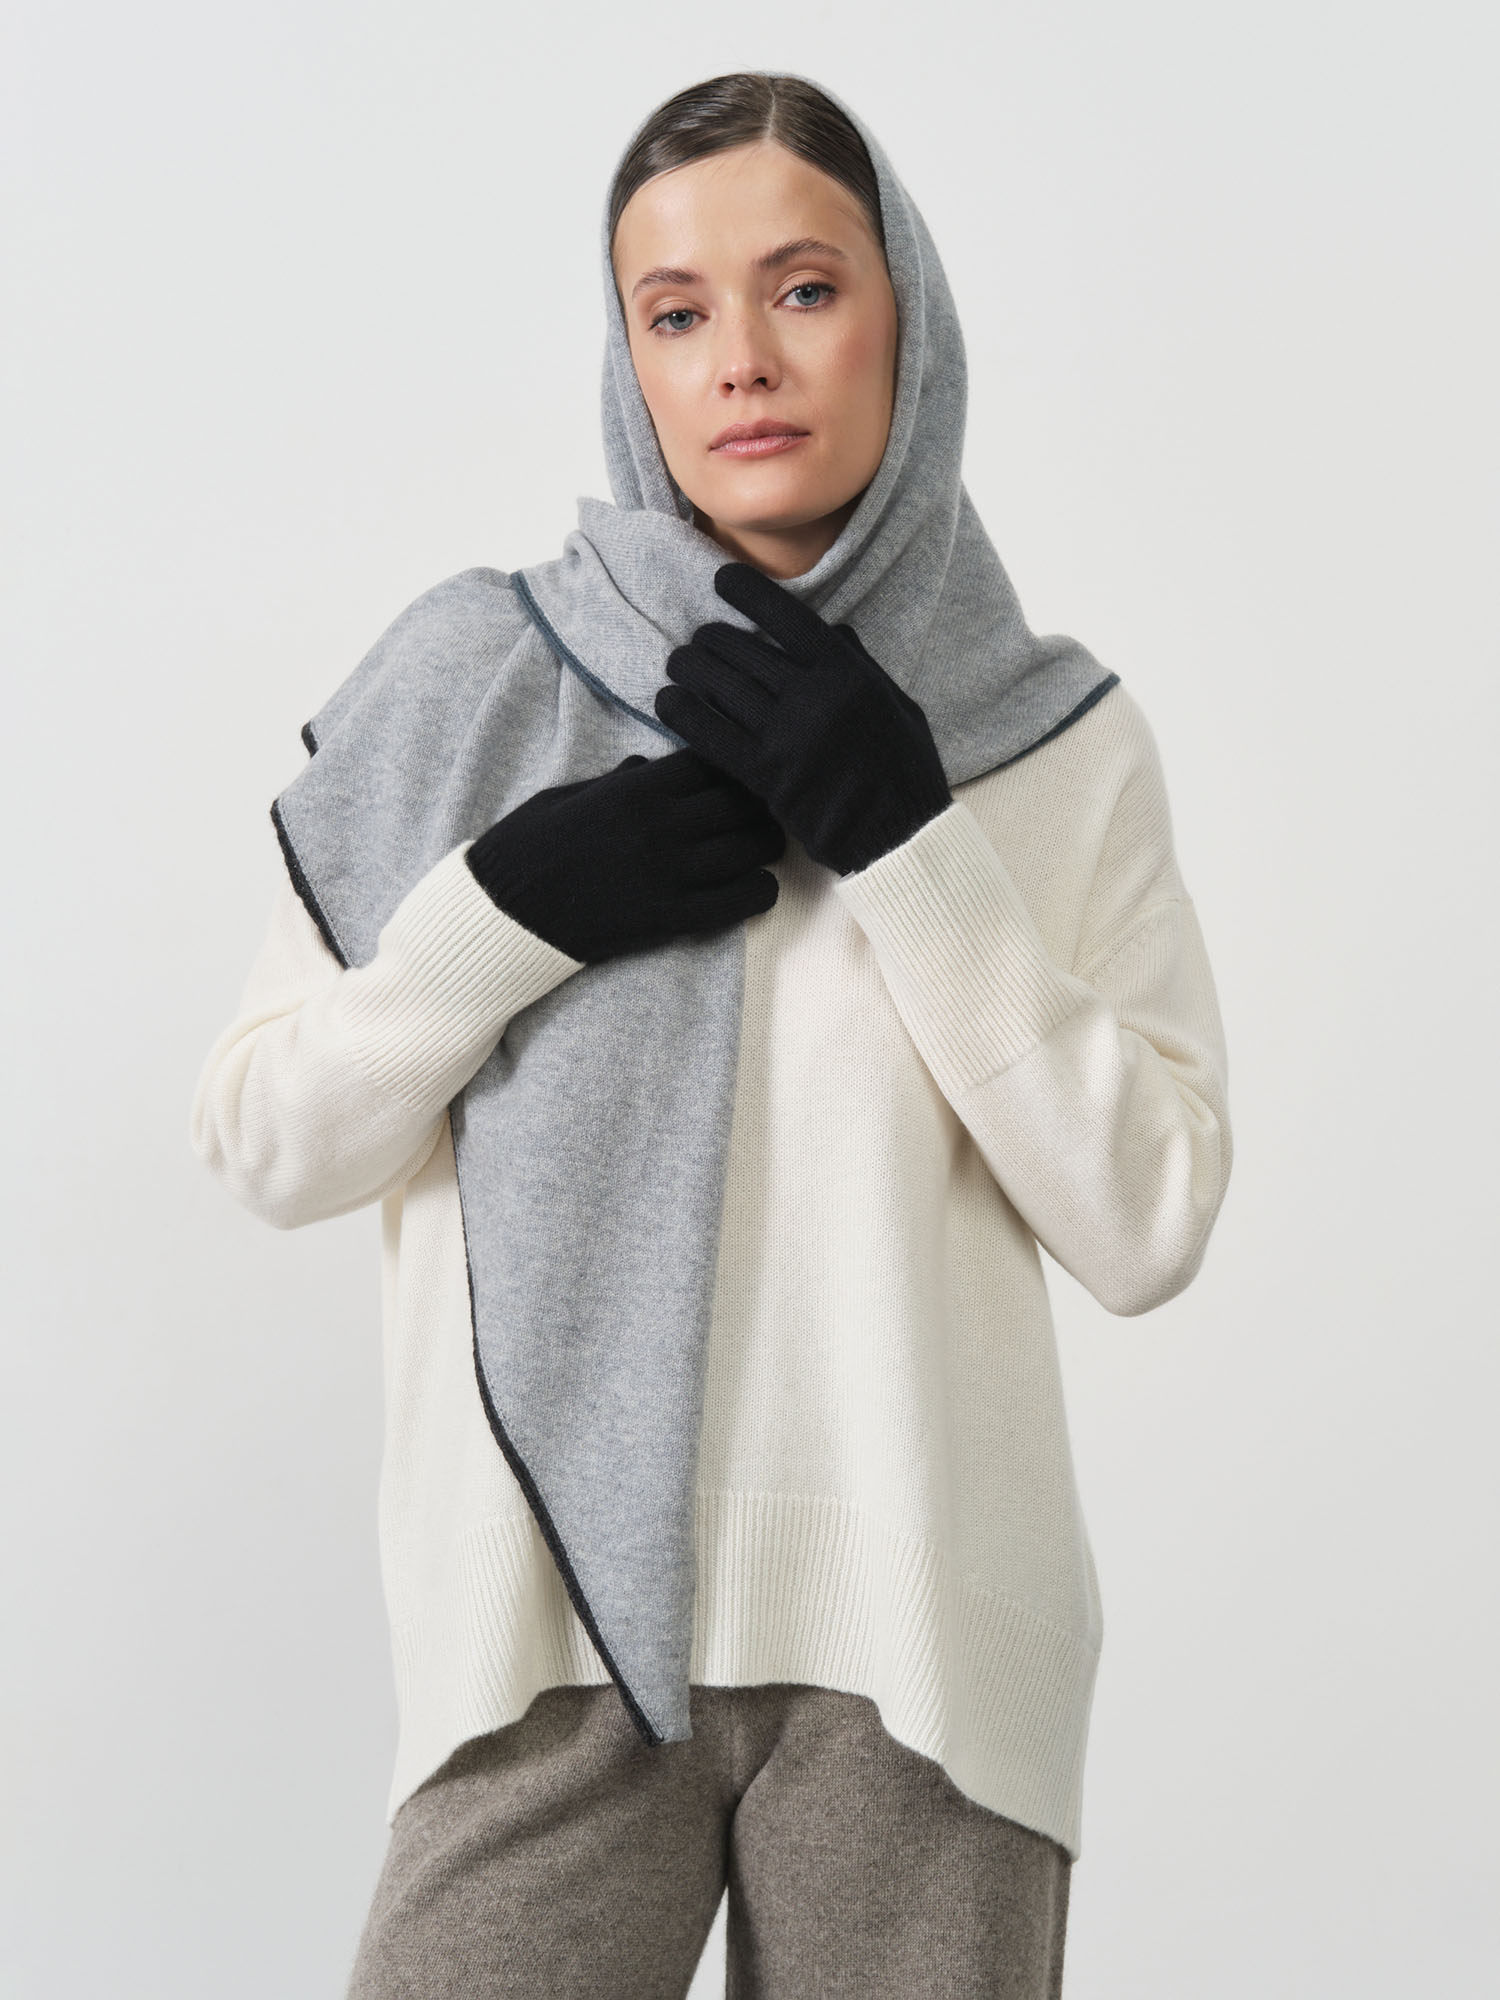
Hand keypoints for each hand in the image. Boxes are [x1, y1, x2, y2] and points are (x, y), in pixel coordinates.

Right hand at [464, 747, 785, 963]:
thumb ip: (615, 781)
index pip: (710, 761)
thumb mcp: (567, 797)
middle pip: (741, 800)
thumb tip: (646, 763)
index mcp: (635, 789)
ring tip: (764, 846)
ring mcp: (669, 873)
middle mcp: (660, 825)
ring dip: (766, 844)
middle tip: (762, 809)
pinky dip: (759, 891)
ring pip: (751, 847)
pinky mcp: (670, 917)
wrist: (502, 913)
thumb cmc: (525, 848)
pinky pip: (739, 901)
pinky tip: (755, 887)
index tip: (734, 774)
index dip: (730, 765)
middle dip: (758, 801)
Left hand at [653, 562, 952, 876]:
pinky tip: (667, 700)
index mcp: (847, 673)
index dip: (750, 593)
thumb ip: (861, 665)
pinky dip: (685, 714)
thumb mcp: (897, 704)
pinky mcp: (766, 776)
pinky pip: (713, 736)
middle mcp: (814, 697)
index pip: (788, 618)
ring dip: (692, 670)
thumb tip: (832, 630)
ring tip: (677, 663)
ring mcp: (787, 736)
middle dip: (713, 639)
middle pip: (746, 652)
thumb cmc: (905, 771)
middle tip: (698, 638)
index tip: (723, 579)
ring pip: (723, 688)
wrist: (900, 836)